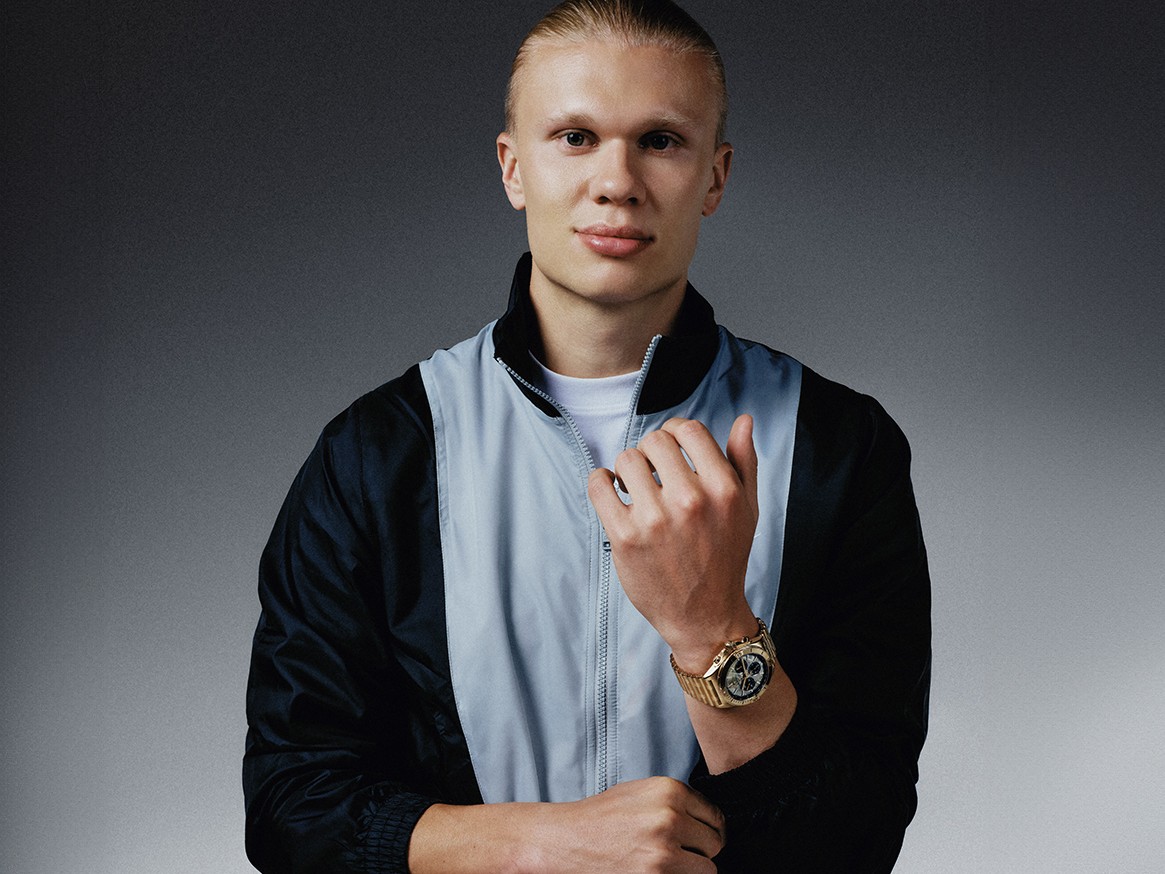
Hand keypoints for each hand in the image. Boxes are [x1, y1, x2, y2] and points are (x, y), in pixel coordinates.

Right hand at [539, 777, 724, 872]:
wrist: (565, 840)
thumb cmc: (601, 817)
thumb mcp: (641, 793)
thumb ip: (677, 803)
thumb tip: (710, 822)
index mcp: (670, 790)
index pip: (716, 816)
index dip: (705, 829)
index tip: (694, 838)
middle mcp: (671, 818)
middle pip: (715, 843)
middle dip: (700, 850)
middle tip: (677, 852)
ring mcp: (664, 851)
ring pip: (707, 869)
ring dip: (691, 869)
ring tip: (665, 864)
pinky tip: (655, 871)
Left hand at [587, 415, 759, 666]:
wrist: (705, 617)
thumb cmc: (724, 559)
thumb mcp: (746, 509)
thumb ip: (744, 461)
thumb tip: (743, 420)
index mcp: (723, 489)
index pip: (689, 429)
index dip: (677, 434)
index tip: (671, 452)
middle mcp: (690, 501)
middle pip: (655, 441)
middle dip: (651, 454)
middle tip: (653, 475)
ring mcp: (655, 519)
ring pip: (626, 459)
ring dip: (627, 471)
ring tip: (636, 490)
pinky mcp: (625, 537)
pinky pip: (598, 484)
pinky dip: (601, 482)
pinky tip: (614, 494)